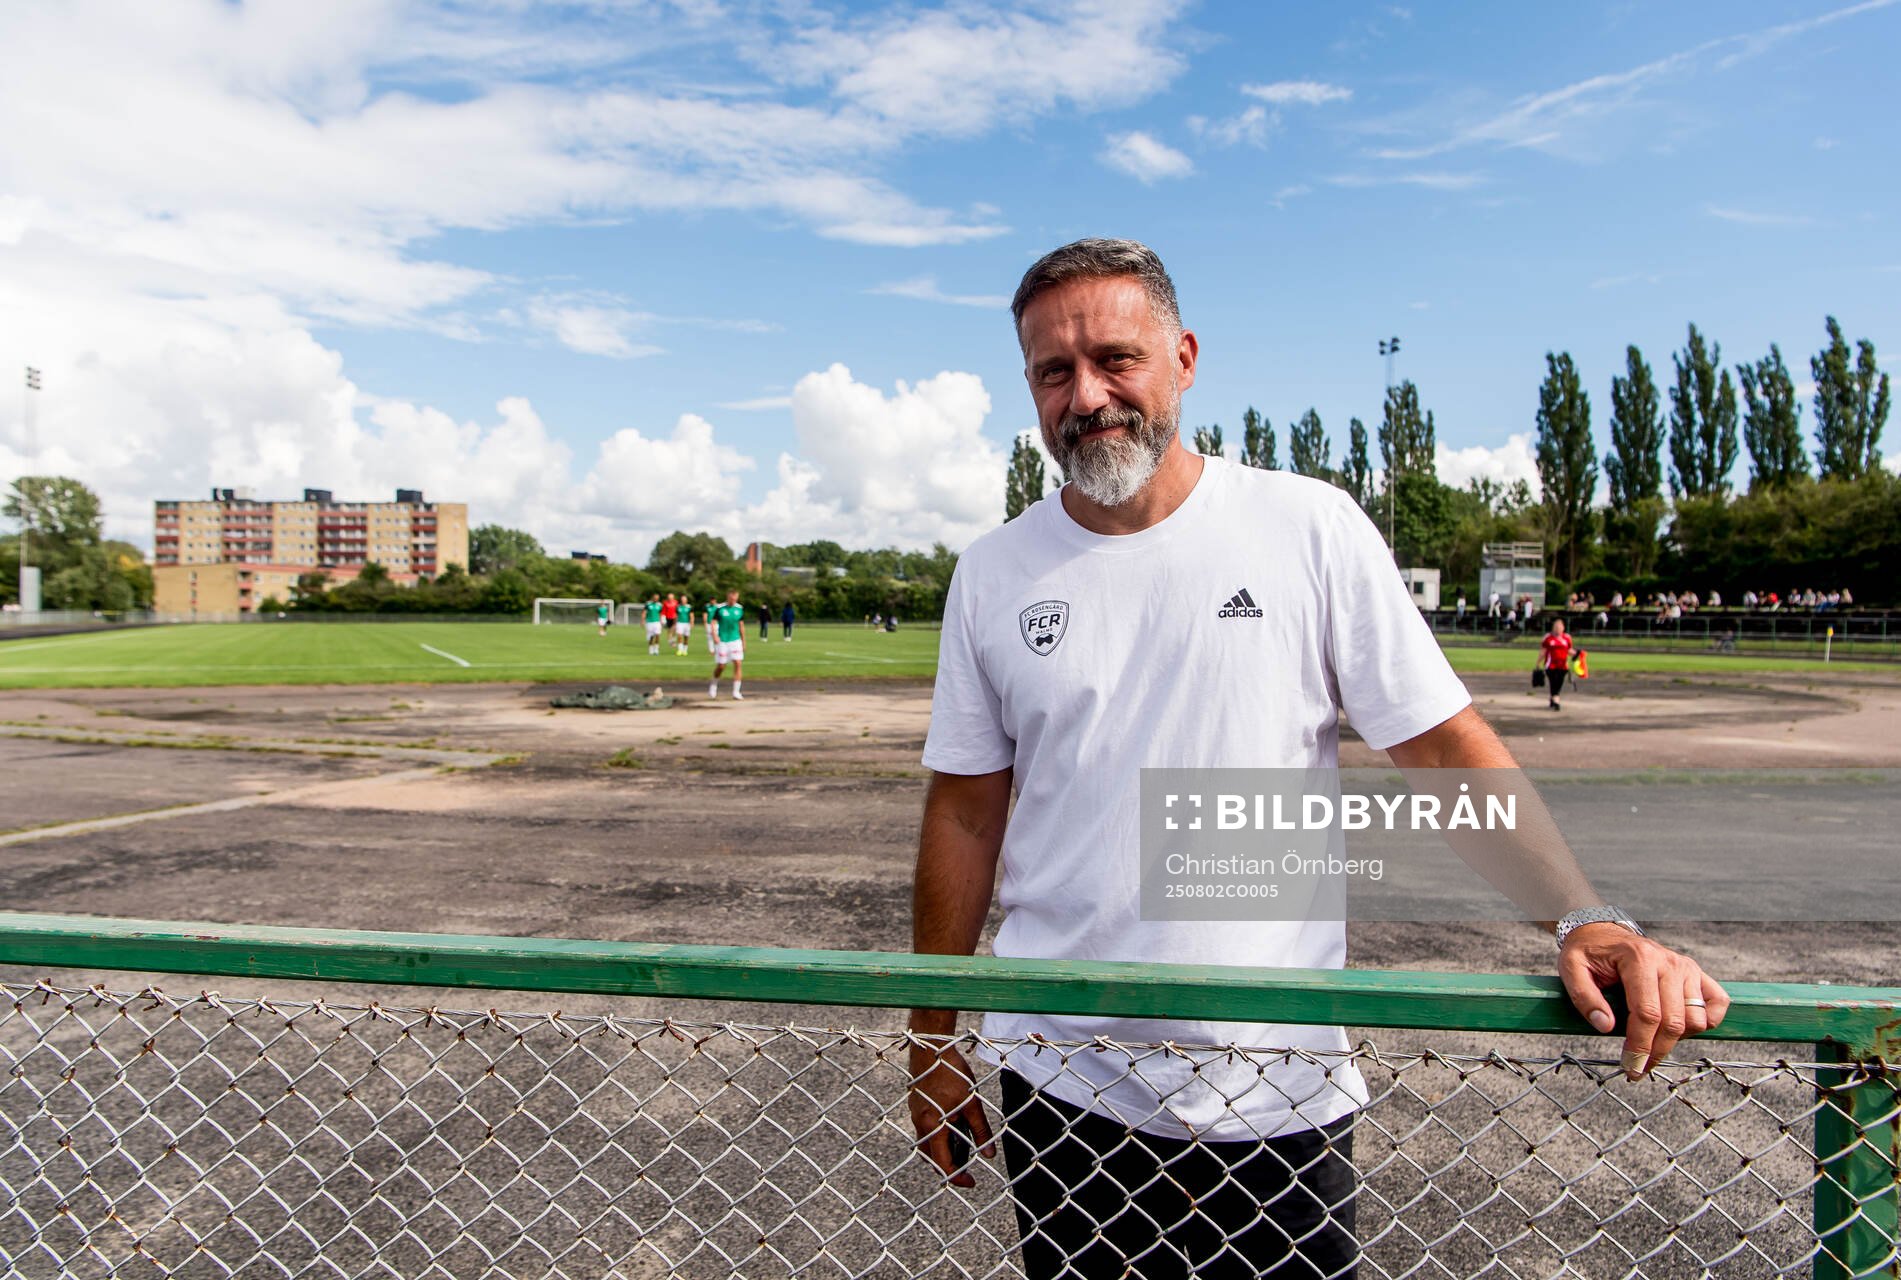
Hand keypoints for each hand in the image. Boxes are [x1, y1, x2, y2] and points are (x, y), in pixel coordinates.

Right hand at [907, 1039, 995, 1188]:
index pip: (942, 1163)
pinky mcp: (917, 1108)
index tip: (971, 1183)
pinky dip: (938, 1140)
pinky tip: (953, 1134)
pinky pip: (926, 1133)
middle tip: (967, 1173)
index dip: (957, 1176)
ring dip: (942, 1155)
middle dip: (948, 1169)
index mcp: (932, 1126)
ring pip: (927, 1146)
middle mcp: (920, 1125)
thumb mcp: (972, 1103)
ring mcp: (916, 1116)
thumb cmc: (951, 1073)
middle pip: (931, 1159)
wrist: (931, 1049)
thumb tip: (989, 1154)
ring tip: (963, 1155)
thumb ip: (981, 1130)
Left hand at [1559, 923, 1729, 1079]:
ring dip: (1677, 1039)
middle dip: (1656, 1052)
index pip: (1647, 1014)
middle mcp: (1668, 962)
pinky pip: (1717, 1003)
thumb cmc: (1587, 953)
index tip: (1630, 1067)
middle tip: (1638, 1068)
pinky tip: (1682, 1029)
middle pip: (1673, 1022)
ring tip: (1652, 1042)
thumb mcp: (1571, 969)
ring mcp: (1686, 967)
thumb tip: (1606, 1027)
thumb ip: (1585, 998)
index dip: (1640, 1046)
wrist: (1603, 932)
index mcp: (1638, 959)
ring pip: (1696, 1019)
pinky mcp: (1696, 973)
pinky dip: (1706, 1021)